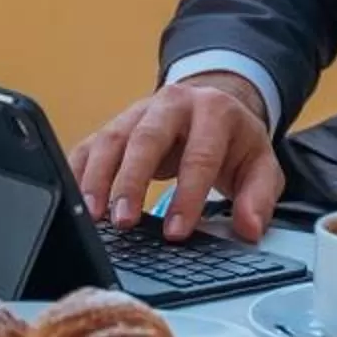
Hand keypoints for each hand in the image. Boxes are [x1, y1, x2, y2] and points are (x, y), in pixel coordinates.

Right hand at [69, 75, 282, 243]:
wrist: (213, 104)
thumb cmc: (234, 142)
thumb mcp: (260, 165)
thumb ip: (259, 197)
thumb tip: (250, 228)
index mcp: (214, 112)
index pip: (200, 155)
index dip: (187, 195)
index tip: (176, 232)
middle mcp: (173, 104)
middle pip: (147, 138)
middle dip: (132, 181)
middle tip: (124, 222)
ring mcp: (139, 112)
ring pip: (112, 139)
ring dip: (99, 179)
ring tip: (94, 215)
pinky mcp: (116, 125)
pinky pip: (91, 145)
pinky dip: (79, 172)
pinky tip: (75, 200)